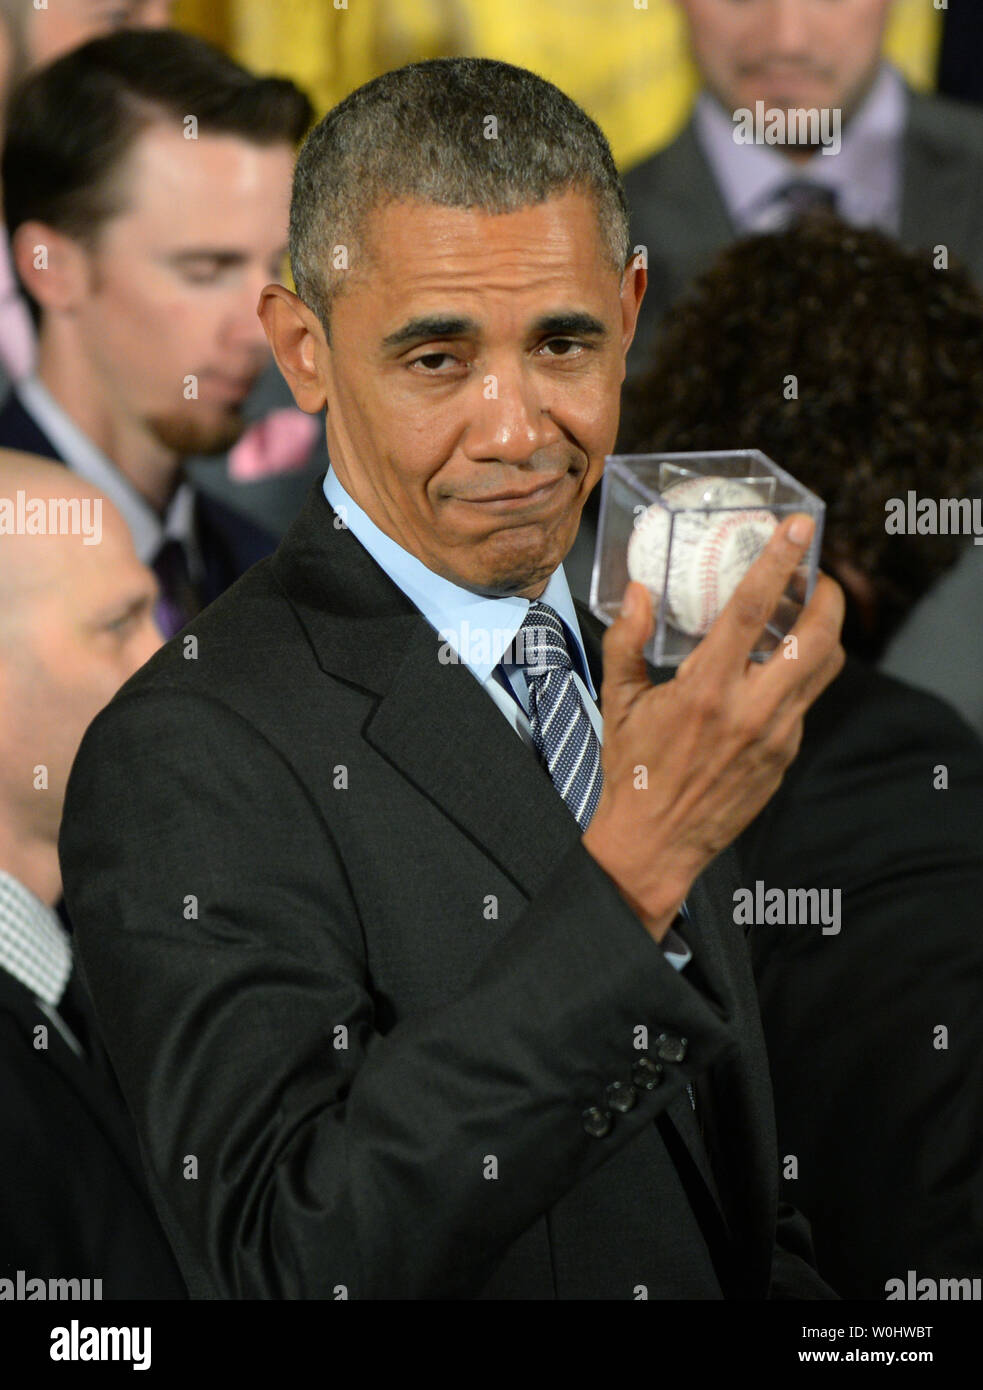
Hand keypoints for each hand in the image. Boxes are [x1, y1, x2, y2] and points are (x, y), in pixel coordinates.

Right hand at [582, 514, 844, 942]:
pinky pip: (805, 701)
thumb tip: (640, 591)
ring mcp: (776, 735)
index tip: (801, 527)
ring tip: (806, 610)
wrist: (655, 843)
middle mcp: (750, 710)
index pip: (752, 611)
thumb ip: (627, 641)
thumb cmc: (631, 769)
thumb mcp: (618, 701)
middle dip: (827, 594)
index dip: (781, 562)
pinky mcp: (785, 756)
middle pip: (817, 636)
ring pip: (825, 667)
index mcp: (705, 689)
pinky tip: (779, 664)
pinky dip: (800, 672)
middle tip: (816, 572)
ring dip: (824, 631)